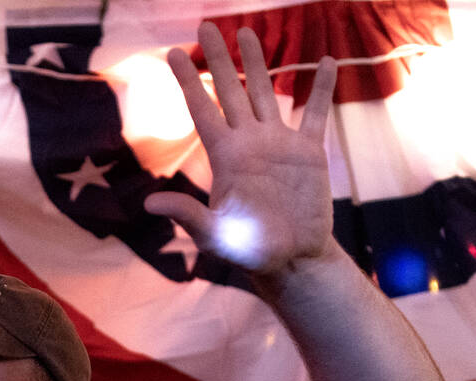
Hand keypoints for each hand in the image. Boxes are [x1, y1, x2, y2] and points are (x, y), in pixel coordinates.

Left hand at [144, 23, 339, 274]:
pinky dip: (322, 88)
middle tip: (208, 24)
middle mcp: (249, 144)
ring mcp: (279, 145)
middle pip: (231, 91)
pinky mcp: (310, 153)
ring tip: (250, 30)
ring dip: (260, 62)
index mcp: (225, 157)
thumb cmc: (250, 252)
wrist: (292, 261)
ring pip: (268, 92)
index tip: (173, 52)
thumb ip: (187, 214)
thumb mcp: (214, 234)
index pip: (201, 109)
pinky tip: (327, 61)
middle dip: (219, 58)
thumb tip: (148, 205)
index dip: (187, 80)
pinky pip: (316, 114)